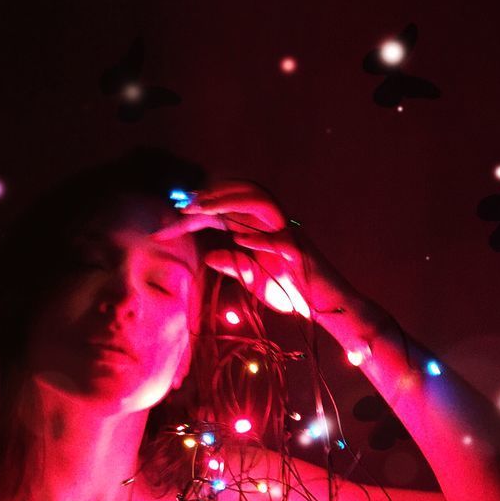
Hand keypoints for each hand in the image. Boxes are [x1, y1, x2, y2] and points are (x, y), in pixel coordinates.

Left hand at [153, 179, 359, 319]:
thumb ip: (236, 266)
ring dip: (232, 202)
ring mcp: (289, 234)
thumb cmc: (291, 293)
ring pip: (264, 202)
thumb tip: (210, 256)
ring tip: (205, 209)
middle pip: (246, 193)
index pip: (230, 208)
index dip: (201, 209)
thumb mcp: (256, 281)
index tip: (174, 216)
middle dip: (214, 195)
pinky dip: (260, 238)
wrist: (325, 307)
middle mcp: (275, 224)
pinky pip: (281, 239)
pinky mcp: (301, 252)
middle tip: (186, 205)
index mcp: (262, 229)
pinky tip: (239, 240)